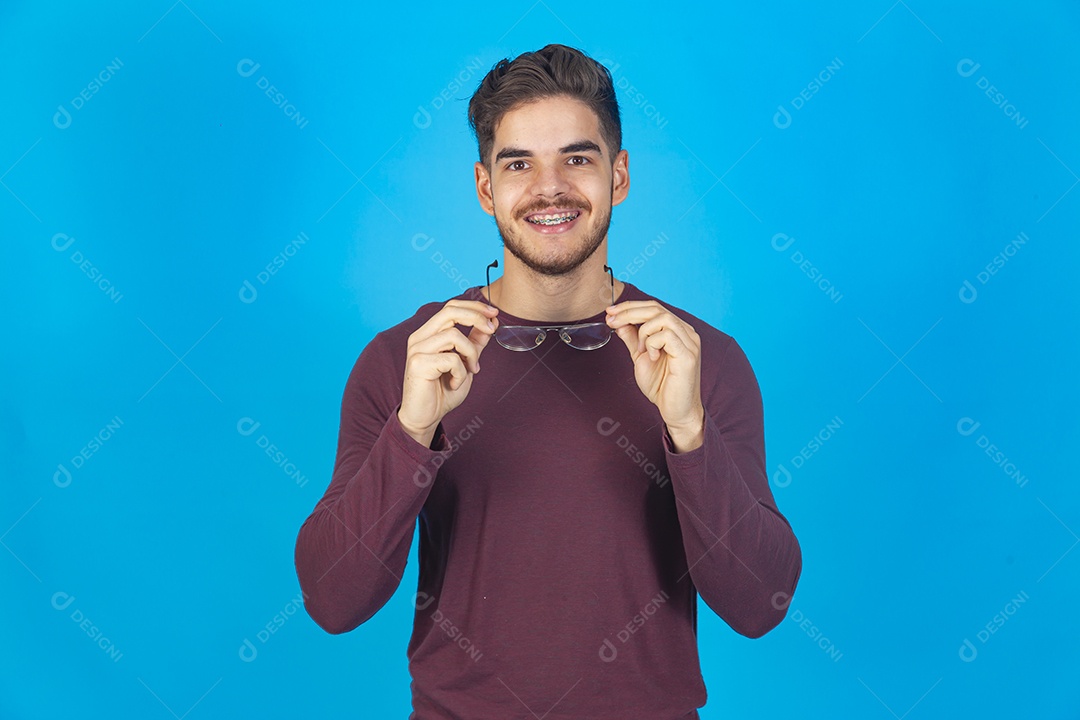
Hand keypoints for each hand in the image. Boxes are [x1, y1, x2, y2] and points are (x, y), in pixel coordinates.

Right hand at [399, 299, 499, 445]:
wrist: (425, 417)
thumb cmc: (442, 391)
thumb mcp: (466, 363)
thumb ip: (475, 343)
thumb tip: (491, 323)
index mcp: (429, 333)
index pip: (451, 307)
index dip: (474, 307)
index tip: (494, 313)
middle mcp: (420, 337)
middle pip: (450, 311)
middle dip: (476, 317)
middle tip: (492, 329)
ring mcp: (417, 350)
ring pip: (454, 336)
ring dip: (470, 354)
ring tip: (471, 370)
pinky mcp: (419, 364)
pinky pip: (451, 359)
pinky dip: (460, 373)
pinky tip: (454, 383)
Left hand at [605, 300, 703, 444]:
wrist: (675, 410)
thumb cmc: (662, 386)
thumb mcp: (641, 357)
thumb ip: (633, 339)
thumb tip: (619, 322)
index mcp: (676, 330)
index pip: (653, 307)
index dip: (629, 307)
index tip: (610, 312)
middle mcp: (686, 332)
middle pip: (656, 308)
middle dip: (629, 312)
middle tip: (611, 320)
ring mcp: (689, 342)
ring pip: (662, 318)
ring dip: (644, 331)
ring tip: (641, 350)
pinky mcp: (688, 355)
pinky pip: (667, 335)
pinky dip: (653, 343)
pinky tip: (652, 357)